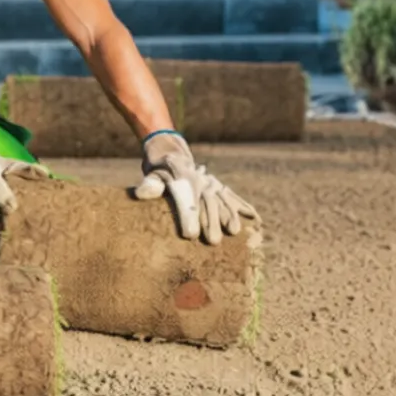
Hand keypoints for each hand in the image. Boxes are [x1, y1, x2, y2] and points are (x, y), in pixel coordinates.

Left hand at [131, 131, 258, 244]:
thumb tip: (141, 193)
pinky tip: (254, 218)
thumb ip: (149, 184)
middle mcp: (200, 180)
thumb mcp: (151, 174)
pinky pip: (232, 196)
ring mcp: (211, 183)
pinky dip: (243, 206)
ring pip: (221, 200)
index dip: (188, 216)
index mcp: (181, 178)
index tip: (190, 235)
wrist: (171, 153)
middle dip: (211, 222)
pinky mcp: (218, 186)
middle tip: (212, 242)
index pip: (185, 199)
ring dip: (229, 216)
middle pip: (206, 202)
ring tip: (233, 232)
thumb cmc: (158, 170)